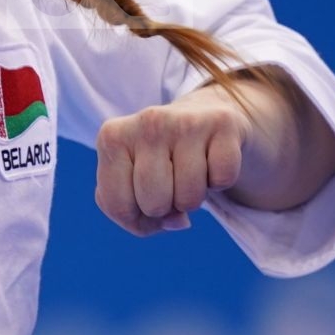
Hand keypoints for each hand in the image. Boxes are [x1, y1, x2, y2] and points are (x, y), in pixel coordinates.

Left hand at [93, 85, 257, 236]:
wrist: (201, 113)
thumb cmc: (157, 159)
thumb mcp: (129, 183)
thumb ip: (136, 217)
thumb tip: (178, 222)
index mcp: (112, 137)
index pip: (117, 206)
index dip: (135, 216)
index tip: (142, 192)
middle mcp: (147, 122)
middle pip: (154, 203)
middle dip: (165, 207)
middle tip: (170, 181)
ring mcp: (184, 120)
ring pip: (190, 198)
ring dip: (193, 197)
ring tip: (190, 170)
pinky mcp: (221, 122)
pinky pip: (222, 180)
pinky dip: (220, 181)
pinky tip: (210, 158)